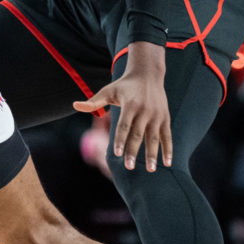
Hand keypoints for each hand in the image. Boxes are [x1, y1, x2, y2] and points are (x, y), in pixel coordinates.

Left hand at [73, 42, 171, 172]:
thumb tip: (75, 105)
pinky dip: (168, 149)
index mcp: (129, 105)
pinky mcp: (165, 118)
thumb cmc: (124, 85)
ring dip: (153, 154)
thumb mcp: (108, 91)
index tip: (116, 154)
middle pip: (138, 134)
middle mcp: (144, 110)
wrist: (148, 74)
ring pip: (154, 138)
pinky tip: (167, 163)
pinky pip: (167, 136)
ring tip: (151, 170)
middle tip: (129, 167)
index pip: (123, 126)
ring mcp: (156, 115)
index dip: (119, 140)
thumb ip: (93, 102)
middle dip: (133, 151)